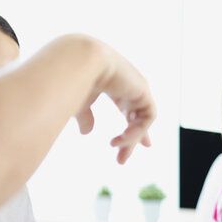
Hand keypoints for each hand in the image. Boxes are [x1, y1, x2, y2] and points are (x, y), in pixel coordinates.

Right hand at [66, 35, 156, 163]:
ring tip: (116, 149)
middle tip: (122, 159)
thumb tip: (86, 133)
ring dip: (131, 139)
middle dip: (133, 139)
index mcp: (115, 86)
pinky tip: (122, 139)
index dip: (130, 127)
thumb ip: (86, 117)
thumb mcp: (80, 103)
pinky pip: (147, 117)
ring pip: (143, 120)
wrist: (78, 61)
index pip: (128, 108)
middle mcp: (130, 86)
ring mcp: (138, 87)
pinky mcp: (144, 91)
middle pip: (138, 117)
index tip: (124, 143)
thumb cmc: (74, 80)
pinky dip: (137, 131)